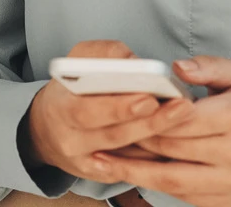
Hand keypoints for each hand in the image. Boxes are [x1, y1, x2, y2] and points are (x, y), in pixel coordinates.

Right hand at [23, 40, 195, 182]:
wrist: (47, 128)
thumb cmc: (69, 90)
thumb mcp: (77, 61)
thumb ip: (104, 54)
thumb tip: (135, 61)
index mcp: (60, 107)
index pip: (87, 110)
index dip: (119, 106)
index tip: (148, 96)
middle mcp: (69, 140)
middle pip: (112, 136)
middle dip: (148, 122)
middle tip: (179, 108)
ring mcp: (84, 162)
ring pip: (125, 155)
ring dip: (157, 137)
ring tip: (184, 117)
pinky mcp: (98, 176)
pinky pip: (129, 169)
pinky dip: (152, 156)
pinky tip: (175, 140)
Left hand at [92, 56, 230, 206]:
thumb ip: (208, 67)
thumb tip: (175, 68)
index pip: (183, 116)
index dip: (150, 112)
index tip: (122, 106)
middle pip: (172, 146)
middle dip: (135, 138)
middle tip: (103, 129)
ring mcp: (229, 182)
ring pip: (169, 177)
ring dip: (132, 169)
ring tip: (100, 158)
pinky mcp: (221, 202)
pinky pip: (178, 194)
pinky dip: (150, 184)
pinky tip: (127, 173)